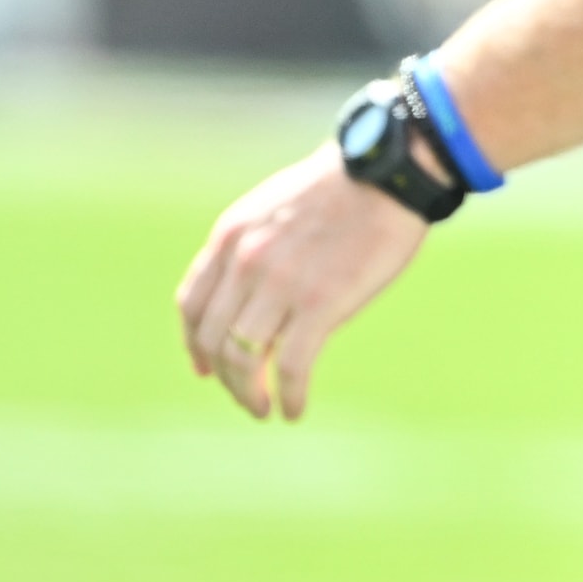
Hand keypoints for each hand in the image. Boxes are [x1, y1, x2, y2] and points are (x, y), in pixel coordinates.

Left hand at [175, 147, 428, 420]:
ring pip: (244, 358)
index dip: (194, 345)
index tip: (207, 368)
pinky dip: (288, 395)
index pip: (191, 306)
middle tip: (245, 397)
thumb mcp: (277, 205)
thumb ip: (253, 243)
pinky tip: (295, 409)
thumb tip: (248, 283)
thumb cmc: (345, 186)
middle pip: (214, 339)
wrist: (391, 172)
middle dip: (225, 377)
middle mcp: (246, 263)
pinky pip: (290, 366)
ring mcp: (281, 285)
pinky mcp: (321, 303)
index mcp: (231, 237)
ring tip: (264, 409)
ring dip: (249, 394)